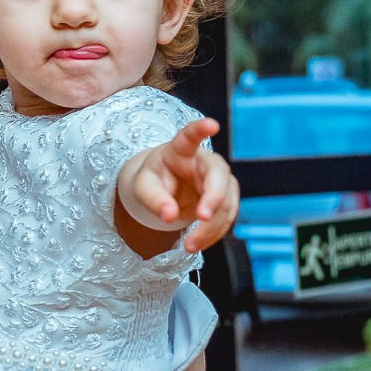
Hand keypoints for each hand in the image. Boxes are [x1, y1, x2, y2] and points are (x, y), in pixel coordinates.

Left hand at [123, 119, 236, 252]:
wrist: (167, 187)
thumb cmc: (155, 179)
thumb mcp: (144, 188)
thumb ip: (154, 199)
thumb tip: (169, 216)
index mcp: (181, 149)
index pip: (191, 135)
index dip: (201, 128)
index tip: (212, 124)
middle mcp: (205, 161)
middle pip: (218, 174)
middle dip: (214, 197)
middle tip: (201, 218)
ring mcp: (219, 179)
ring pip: (226, 202)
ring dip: (211, 227)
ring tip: (189, 246)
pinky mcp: (226, 197)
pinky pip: (226, 217)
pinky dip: (213, 234)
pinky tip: (197, 244)